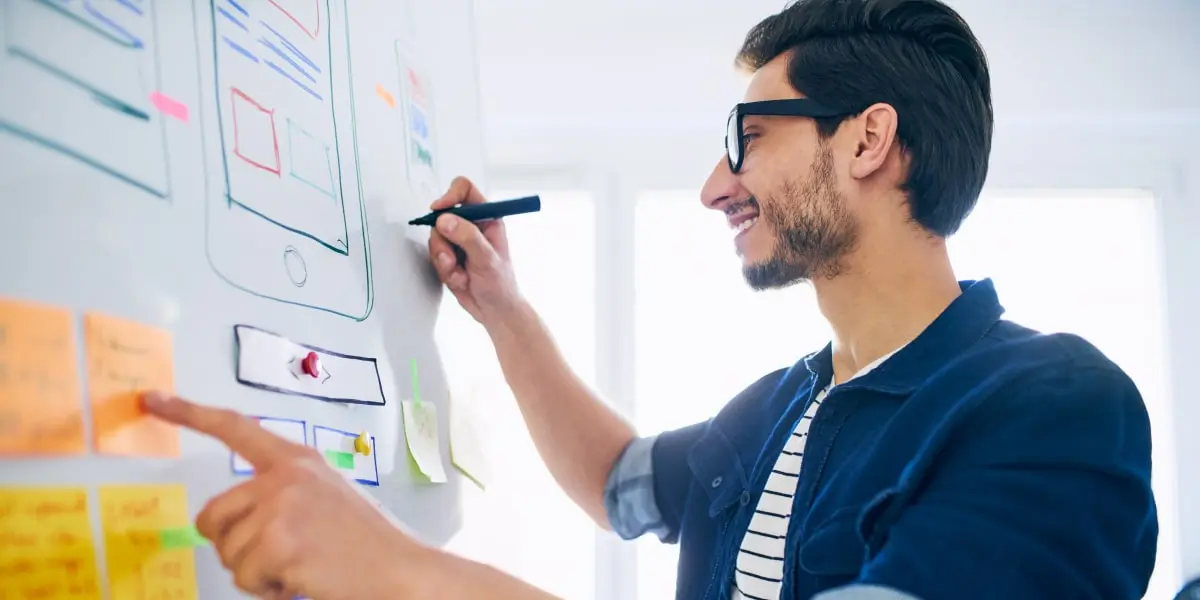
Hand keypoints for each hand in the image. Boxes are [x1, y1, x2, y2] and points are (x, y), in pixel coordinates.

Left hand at [141, 391, 429, 599]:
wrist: (401, 570)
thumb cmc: (366, 543)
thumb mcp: (326, 498)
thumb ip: (282, 493)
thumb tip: (233, 519)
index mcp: (296, 460)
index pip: (235, 427)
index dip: (189, 413)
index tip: (153, 399)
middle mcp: (285, 476)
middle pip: (212, 515)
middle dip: (233, 544)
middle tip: (278, 555)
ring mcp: (281, 507)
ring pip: (228, 553)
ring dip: (257, 571)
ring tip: (302, 566)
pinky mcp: (278, 541)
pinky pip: (244, 577)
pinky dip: (268, 589)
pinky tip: (302, 579)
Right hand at [427, 176, 523, 327]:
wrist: (494, 311)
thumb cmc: (501, 284)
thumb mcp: (487, 259)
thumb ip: (467, 237)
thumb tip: (445, 219)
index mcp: (487, 217)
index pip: (464, 190)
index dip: (449, 196)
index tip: (438, 210)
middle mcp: (471, 225)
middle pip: (442, 216)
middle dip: (444, 241)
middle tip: (452, 259)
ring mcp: (458, 241)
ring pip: (435, 238)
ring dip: (444, 260)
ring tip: (460, 274)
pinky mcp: (448, 256)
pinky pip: (434, 255)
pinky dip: (444, 270)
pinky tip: (459, 279)